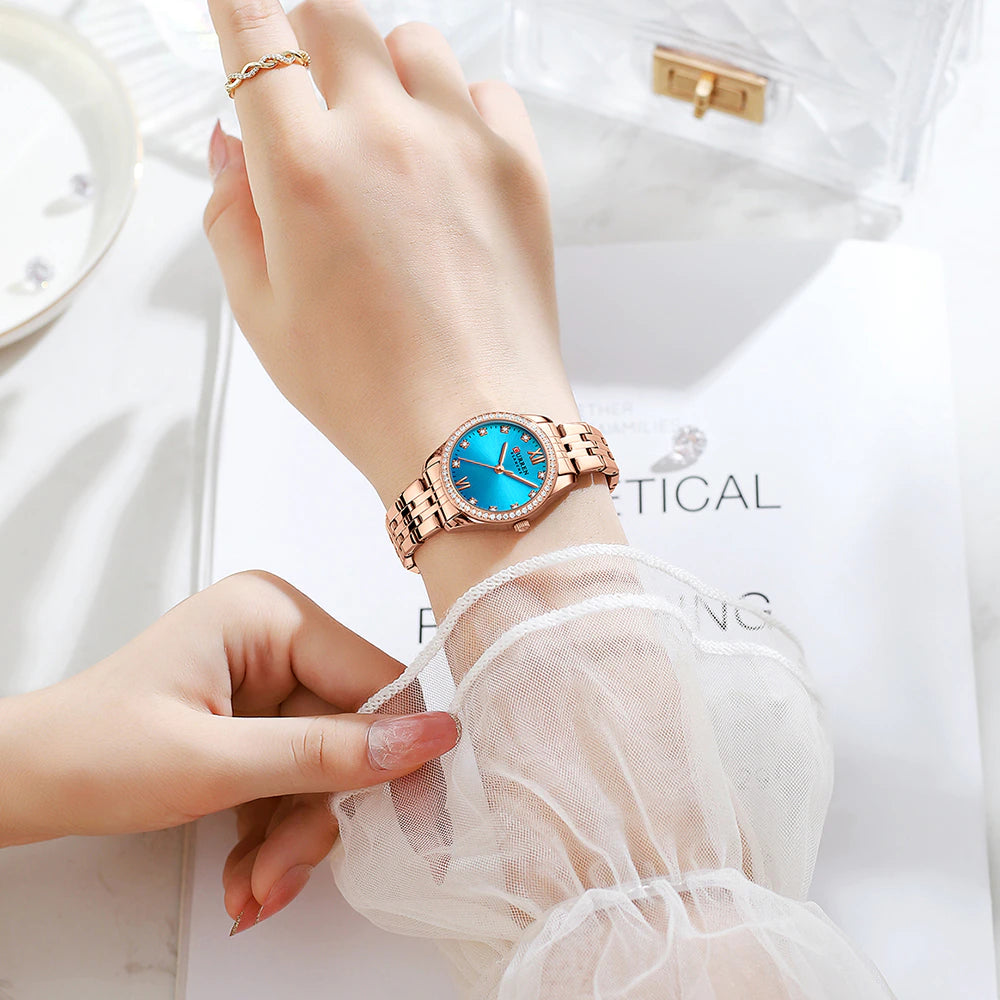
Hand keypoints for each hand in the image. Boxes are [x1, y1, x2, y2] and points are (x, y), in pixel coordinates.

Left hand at [0, 572, 457, 930]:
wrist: (27, 782)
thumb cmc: (92, 750)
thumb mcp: (213, 762)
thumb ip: (326, 753)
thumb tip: (425, 737)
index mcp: (271, 614)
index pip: (373, 678)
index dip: (395, 751)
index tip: (413, 821)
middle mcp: (277, 636)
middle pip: (349, 733)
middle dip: (318, 814)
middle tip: (283, 874)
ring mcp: (268, 677)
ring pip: (326, 765)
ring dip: (295, 835)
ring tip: (254, 885)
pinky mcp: (260, 717)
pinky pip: (297, 776)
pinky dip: (276, 831)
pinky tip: (247, 871)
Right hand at [203, 0, 578, 506]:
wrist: (474, 432)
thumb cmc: (367, 391)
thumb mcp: (262, 313)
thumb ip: (232, 213)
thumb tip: (233, 145)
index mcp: (305, 169)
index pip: (256, 31)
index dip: (240, 13)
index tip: (241, 18)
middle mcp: (385, 135)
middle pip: (337, 16)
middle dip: (309, 41)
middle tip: (310, 97)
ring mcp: (463, 145)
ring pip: (416, 46)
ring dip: (386, 74)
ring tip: (385, 143)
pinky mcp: (521, 169)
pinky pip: (487, 92)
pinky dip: (459, 110)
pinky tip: (446, 167)